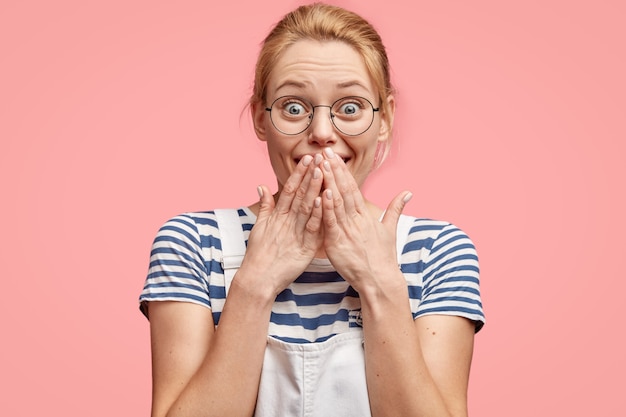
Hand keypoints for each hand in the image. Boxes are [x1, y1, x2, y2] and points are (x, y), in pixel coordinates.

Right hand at [240, 155, 323, 295]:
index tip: (307, 158)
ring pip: (307, 207)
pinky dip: (318, 214)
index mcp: (277, 216)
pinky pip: (313, 229)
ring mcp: (295, 234)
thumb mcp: (259, 227)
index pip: (289, 189)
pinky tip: (324, 200)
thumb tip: (261, 186)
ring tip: (322, 171)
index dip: (299, 173)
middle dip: (310, 174)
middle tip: (319, 157)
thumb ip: (264, 206)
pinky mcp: (304, 248)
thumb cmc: (258, 254)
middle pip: (299, 194)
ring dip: (314, 188)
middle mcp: (286, 221)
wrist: (258, 279)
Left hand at [319, 149, 411, 292]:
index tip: (334, 156)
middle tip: (325, 152)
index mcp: (365, 215)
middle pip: (344, 190)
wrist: (380, 280)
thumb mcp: (390, 230)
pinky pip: (331, 223)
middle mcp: (357, 220)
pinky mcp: (338, 243)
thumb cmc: (383, 257)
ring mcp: (347, 230)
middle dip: (334, 170)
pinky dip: (327, 208)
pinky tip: (322, 193)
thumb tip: (408, 192)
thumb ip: (396, 209)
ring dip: (328, 182)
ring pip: (337, 202)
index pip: (352, 188)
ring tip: (321, 165)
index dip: (343, 171)